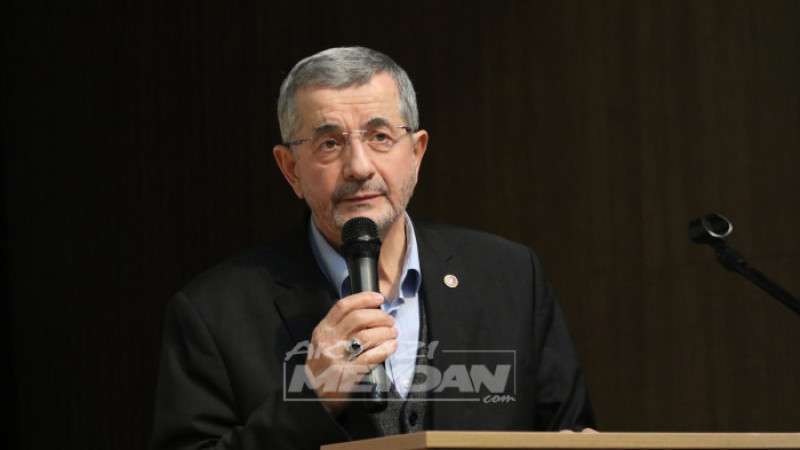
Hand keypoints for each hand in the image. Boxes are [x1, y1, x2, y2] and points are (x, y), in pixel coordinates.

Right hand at [305, 292, 397, 414]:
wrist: (316, 399)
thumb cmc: (324, 368)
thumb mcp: (323, 344)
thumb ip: (339, 329)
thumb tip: (369, 313)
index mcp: (322, 331)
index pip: (343, 306)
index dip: (363, 299)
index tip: (378, 298)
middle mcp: (328, 342)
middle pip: (358, 318)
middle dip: (379, 316)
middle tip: (390, 321)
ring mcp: (337, 358)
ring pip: (367, 335)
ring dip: (386, 332)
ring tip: (393, 333)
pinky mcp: (349, 373)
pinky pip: (372, 356)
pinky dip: (386, 349)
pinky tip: (392, 346)